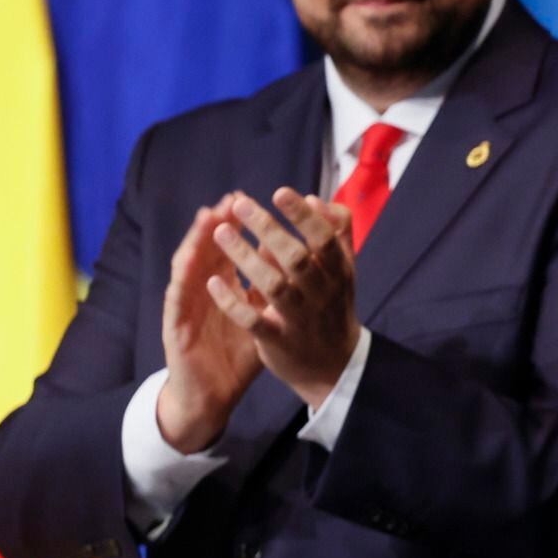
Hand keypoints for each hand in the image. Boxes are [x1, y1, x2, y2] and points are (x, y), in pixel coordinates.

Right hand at [156, 196, 264, 452]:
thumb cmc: (237, 353)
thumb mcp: (261, 316)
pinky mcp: (176, 328)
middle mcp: (203, 291)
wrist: (212, 395)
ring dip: (197, 241)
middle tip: (234, 199)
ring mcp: (187, 307)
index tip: (259, 200)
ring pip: (189, 267)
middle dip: (222, 222)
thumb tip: (296, 255)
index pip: (234, 248)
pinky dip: (185, 282)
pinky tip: (191, 265)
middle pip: (210, 250)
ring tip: (207, 217)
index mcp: (226, 286)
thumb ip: (275, 287)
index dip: (245, 226)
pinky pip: (179, 302)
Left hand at [208, 188, 360, 409]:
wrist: (334, 365)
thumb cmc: (333, 306)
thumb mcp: (345, 269)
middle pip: (296, 258)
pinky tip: (212, 282)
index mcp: (339, 271)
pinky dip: (232, 302)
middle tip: (240, 205)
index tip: (279, 192)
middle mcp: (322, 293)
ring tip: (220, 232)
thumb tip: (316, 199)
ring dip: (245, 257)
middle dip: (268, 229)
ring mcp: (300, 319)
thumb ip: (337, 233)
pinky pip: (253, 321)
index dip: (303, 216)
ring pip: (273, 286)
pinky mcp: (279, 342)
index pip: (325, 238)